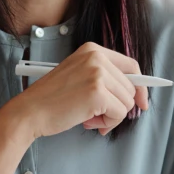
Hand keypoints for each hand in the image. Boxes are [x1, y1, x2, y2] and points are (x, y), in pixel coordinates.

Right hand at [10, 42, 148, 137]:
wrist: (30, 111)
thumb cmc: (52, 99)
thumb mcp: (80, 76)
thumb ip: (105, 79)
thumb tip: (136, 95)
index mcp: (92, 50)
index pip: (131, 65)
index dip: (140, 86)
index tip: (142, 101)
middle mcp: (97, 57)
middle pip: (131, 86)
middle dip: (119, 106)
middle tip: (97, 115)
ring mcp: (98, 74)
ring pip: (127, 101)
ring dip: (111, 116)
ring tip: (89, 118)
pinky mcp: (97, 93)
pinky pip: (120, 113)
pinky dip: (108, 123)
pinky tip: (88, 122)